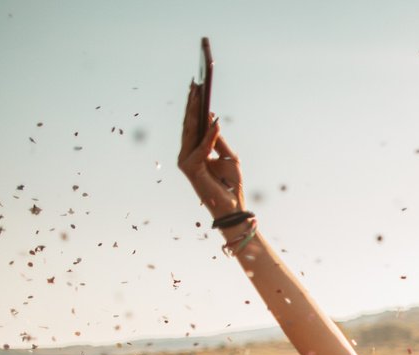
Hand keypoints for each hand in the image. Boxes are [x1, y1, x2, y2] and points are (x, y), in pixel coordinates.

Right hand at [177, 82, 244, 218]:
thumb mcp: (228, 156)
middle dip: (192, 103)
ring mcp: (186, 160)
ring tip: (198, 94)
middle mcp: (187, 153)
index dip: (195, 105)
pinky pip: (201, 148)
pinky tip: (215, 122)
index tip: (197, 87)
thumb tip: (212, 119)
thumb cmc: (231, 183)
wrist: (233, 205)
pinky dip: (209, 136)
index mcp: (196, 150)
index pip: (193, 124)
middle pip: (189, 124)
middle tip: (195, 84)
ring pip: (190, 131)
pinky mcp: (190, 168)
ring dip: (194, 112)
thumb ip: (218, 139)